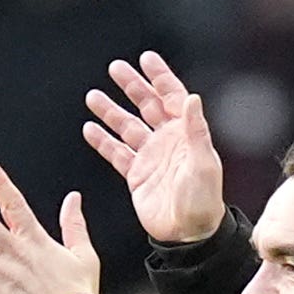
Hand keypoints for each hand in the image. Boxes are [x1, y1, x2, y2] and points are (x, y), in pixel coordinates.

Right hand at [84, 51, 224, 243]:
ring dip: (111, 111)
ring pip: (127, 126)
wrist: (189, 234)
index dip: (160, 77)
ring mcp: (150, 157)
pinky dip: (103, 141)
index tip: (146, 58)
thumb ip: (196, 131)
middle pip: (147, 105)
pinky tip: (89, 129)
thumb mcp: (204, 164)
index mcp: (186, 134)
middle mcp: (167, 141)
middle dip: (132, 86)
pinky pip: (116, 154)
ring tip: (92, 96)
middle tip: (115, 68)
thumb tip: (191, 98)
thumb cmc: (203, 201)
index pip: (172, 97)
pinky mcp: (136, 175)